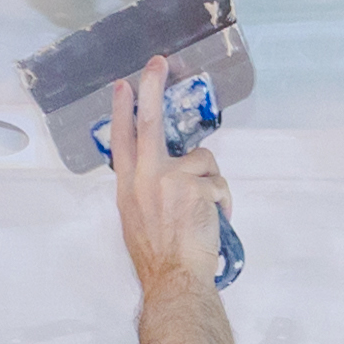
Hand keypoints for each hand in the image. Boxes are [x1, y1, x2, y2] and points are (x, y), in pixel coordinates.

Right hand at [103, 61, 229, 288]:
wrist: (174, 281)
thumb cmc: (159, 261)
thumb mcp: (136, 222)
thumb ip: (145, 193)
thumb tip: (163, 176)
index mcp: (127, 189)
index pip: (121, 142)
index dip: (121, 112)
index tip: (122, 86)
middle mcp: (143, 179)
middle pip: (148, 123)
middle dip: (151, 88)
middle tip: (156, 62)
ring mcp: (168, 180)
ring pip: (202, 161)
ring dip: (211, 184)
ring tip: (205, 214)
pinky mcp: (193, 187)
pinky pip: (218, 183)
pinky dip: (222, 203)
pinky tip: (215, 222)